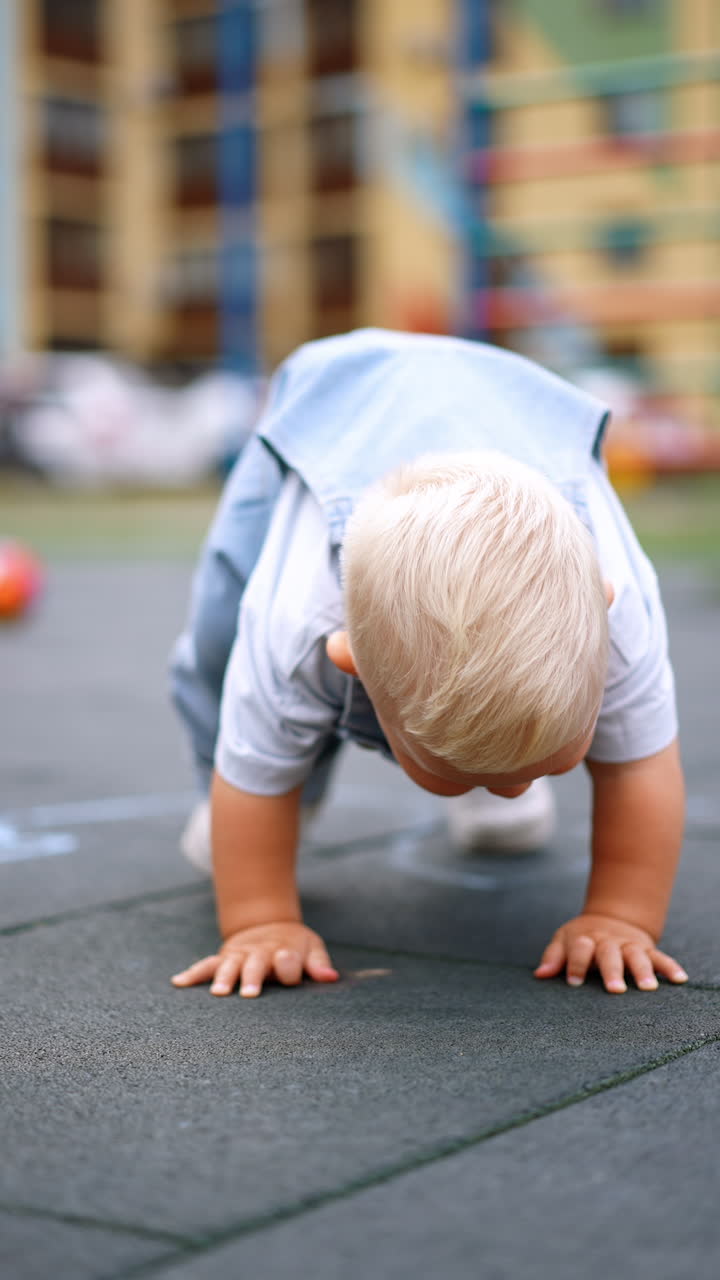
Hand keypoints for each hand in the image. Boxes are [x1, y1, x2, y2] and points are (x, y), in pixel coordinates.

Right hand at [171, 921, 338, 997]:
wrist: (270, 926)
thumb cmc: (294, 946)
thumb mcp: (311, 948)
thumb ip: (318, 964)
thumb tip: (330, 978)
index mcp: (284, 952)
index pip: (289, 960)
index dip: (289, 963)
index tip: (285, 960)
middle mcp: (259, 954)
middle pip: (256, 964)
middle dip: (252, 977)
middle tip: (249, 994)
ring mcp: (239, 956)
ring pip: (229, 965)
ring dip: (224, 978)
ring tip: (219, 993)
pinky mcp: (224, 958)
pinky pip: (206, 964)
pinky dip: (193, 973)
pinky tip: (178, 982)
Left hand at [534, 913, 687, 993]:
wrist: (610, 918)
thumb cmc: (583, 938)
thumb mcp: (564, 940)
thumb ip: (553, 957)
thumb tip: (539, 975)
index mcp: (585, 939)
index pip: (579, 949)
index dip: (575, 964)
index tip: (573, 983)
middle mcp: (608, 942)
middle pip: (609, 954)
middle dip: (612, 971)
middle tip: (615, 990)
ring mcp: (628, 945)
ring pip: (636, 956)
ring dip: (642, 971)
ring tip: (648, 988)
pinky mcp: (646, 949)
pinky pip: (660, 957)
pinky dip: (670, 967)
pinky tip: (680, 980)